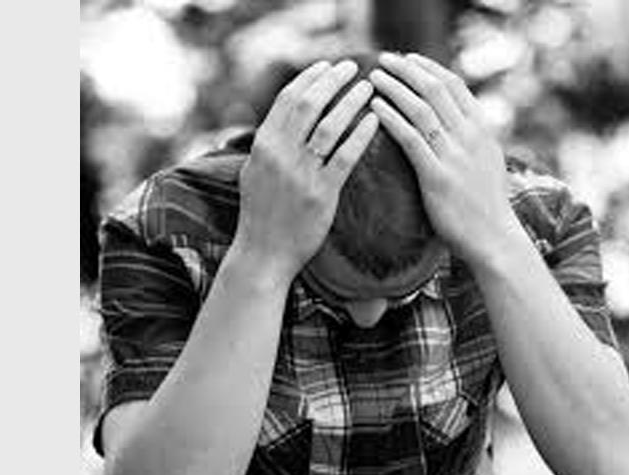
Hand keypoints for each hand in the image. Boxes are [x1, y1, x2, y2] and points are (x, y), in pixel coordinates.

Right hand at [236, 59, 377, 282]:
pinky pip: (345, 156)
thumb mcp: (254, 172)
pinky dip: (360, 134)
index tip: (328, 65)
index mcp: (263, 145)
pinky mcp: (321, 194)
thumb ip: (269, 145)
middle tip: (352, 66)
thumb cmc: (261, 214)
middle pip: (309, 104)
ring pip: (329, 125)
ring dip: (350, 102)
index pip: (287, 99)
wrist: (263, 254)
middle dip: (332, 80)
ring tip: (368, 87)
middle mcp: (279, 154)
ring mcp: (300, 174)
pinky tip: (375, 121)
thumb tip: (284, 119)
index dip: (310, 78)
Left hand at [369, 53, 522, 267]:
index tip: (407, 58)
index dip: (428, 67)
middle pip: (435, 89)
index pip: (454, 85)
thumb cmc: (486, 204)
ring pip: (420, 109)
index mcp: (483, 129)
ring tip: (372, 77)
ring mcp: (455, 156)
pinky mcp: (437, 177)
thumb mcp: (488, 162)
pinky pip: (410, 138)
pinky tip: (375, 108)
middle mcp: (471, 137)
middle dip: (406, 69)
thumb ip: (473, 138)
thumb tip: (455, 119)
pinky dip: (390, 118)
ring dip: (394, 88)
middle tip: (383, 59)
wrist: (494, 238)